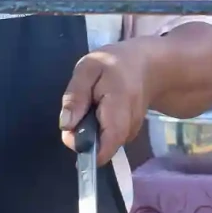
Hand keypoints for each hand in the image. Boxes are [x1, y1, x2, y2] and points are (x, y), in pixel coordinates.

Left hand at [59, 40, 157, 164]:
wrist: (145, 65)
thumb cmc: (113, 64)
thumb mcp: (87, 70)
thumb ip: (76, 96)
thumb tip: (66, 126)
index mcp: (119, 108)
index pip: (107, 145)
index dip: (85, 148)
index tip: (72, 130)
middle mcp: (130, 127)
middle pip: (101, 148)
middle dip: (83, 136)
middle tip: (81, 109)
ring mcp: (132, 132)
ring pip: (103, 144)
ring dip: (90, 132)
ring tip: (92, 106)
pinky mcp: (130, 134)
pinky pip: (108, 140)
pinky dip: (98, 129)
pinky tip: (100, 111)